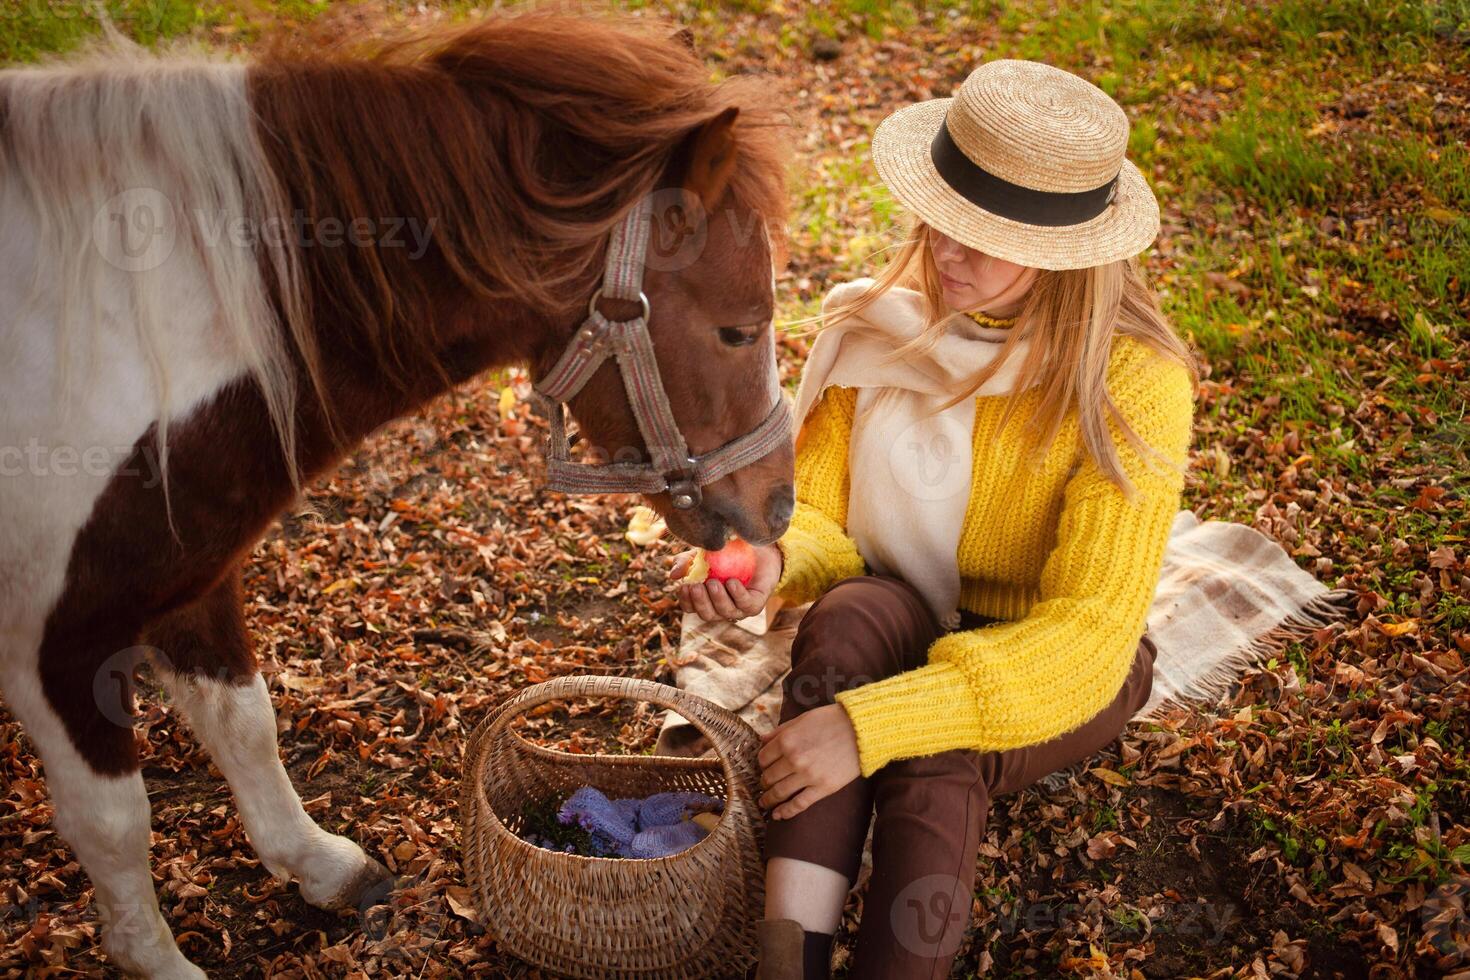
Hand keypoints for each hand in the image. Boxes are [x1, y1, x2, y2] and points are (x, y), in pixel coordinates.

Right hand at [670, 544, 781, 622]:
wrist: (757, 547)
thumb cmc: (727, 552)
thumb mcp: (702, 553)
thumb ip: (686, 562)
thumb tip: (673, 576)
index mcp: (706, 600)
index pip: (691, 608)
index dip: (686, 601)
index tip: (684, 587)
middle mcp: (722, 608)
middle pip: (708, 615)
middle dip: (701, 603)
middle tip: (697, 587)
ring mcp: (739, 608)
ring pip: (726, 612)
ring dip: (718, 599)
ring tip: (713, 582)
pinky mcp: (756, 604)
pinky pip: (746, 604)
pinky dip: (737, 594)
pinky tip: (731, 582)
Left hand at [756, 704, 860, 819]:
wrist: (862, 730)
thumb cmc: (832, 721)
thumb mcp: (802, 719)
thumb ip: (780, 731)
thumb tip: (762, 740)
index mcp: (787, 740)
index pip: (763, 758)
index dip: (762, 764)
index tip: (765, 767)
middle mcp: (794, 759)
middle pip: (769, 777)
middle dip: (764, 782)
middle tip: (765, 785)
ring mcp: (808, 775)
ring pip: (779, 792)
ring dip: (769, 800)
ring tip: (765, 803)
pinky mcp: (823, 788)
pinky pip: (799, 804)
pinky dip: (785, 812)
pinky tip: (777, 816)